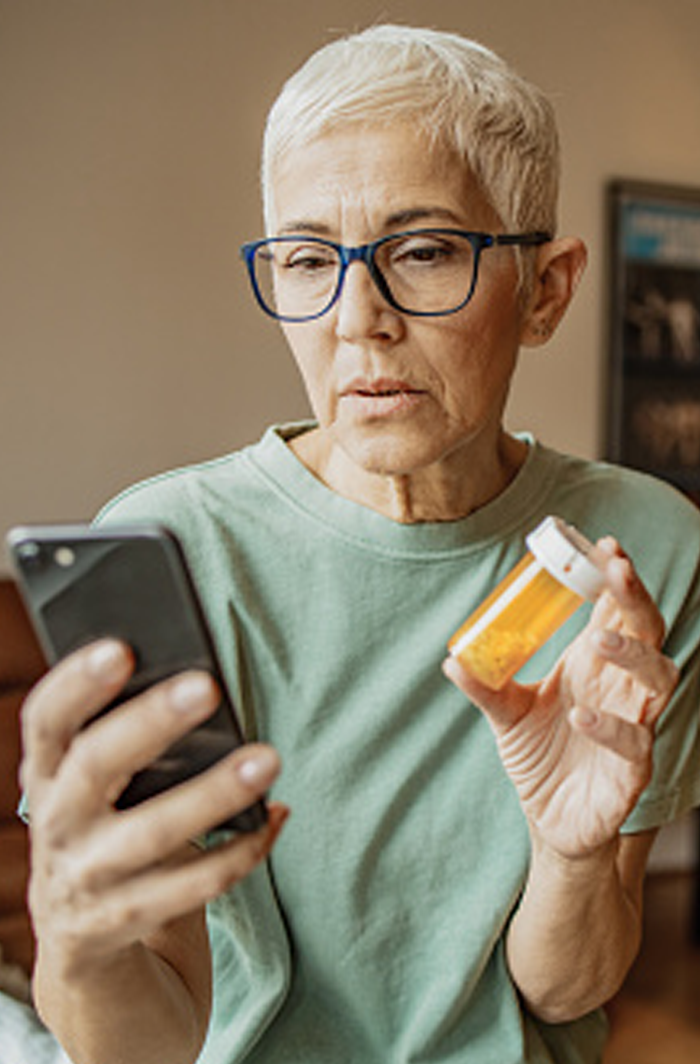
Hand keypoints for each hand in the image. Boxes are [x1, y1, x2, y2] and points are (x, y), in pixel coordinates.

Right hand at [21, 640, 286, 977]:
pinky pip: (192, 886)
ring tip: (267, 758)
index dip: (76, 683)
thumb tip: (197, 682)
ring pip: (152, 833)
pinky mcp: (124, 921)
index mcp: (47, 776)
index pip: (46, 721)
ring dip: (213, 794)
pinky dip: (241, 850)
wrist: (82, 947)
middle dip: (150, 722)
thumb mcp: (92, 791)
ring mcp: (86, 878)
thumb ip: (124, 743)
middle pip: (96, 765)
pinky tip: (275, 815)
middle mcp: (57, 825)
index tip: (121, 649)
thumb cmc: (104, 832)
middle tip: (208, 686)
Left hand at [443, 539, 678, 857]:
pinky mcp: (632, 772)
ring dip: (634, 655)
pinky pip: (636, 743)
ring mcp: (635, 726)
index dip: (619, 578)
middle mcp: (623, 689)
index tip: (606, 545)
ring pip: (660, 680)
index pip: (619, 610)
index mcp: (597, 666)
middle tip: (616, 572)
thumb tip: (452, 658)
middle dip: (636, 599)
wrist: (551, 821)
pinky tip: (579, 715)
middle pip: (649, 632)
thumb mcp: (506, 713)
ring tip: (599, 639)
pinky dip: (611, 726)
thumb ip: (485, 685)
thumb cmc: (540, 756)